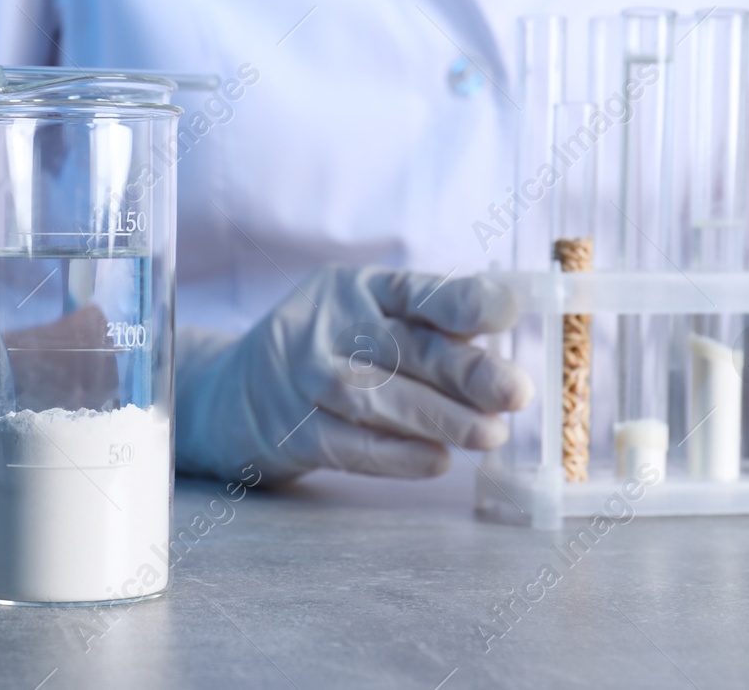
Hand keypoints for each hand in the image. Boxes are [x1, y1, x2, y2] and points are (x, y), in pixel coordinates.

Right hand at [174, 266, 531, 482]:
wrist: (234, 393)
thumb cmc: (329, 352)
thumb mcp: (367, 318)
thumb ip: (430, 330)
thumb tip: (507, 350)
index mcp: (355, 288)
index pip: (413, 290)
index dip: (460, 301)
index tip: (507, 313)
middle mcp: (325, 326)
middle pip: (399, 346)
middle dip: (462, 369)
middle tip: (515, 392)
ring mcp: (302, 379)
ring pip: (373, 398)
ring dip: (438, 418)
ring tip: (489, 435)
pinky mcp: (291, 430)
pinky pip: (348, 445)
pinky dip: (396, 455)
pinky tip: (437, 461)